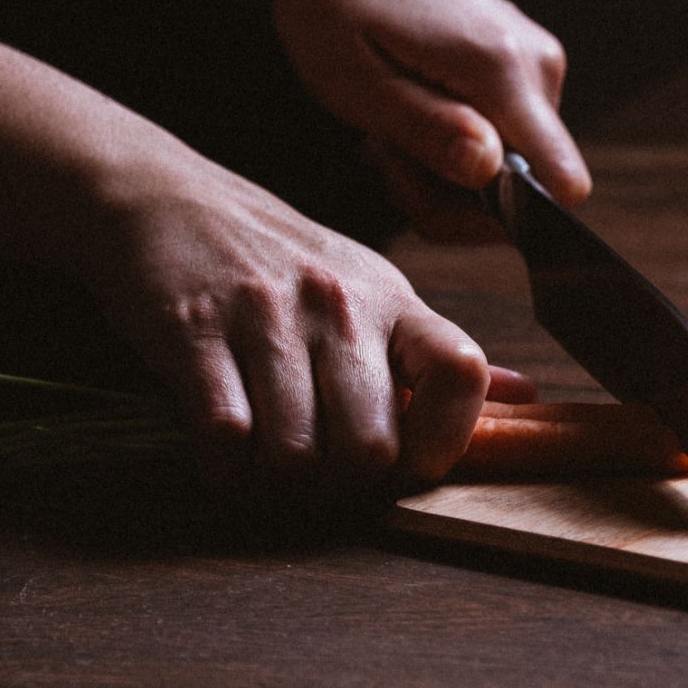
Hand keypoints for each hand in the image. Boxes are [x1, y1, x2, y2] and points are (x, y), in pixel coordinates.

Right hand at [85, 152, 495, 494]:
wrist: (163, 196)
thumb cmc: (275, 259)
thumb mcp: (368, 290)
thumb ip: (433, 356)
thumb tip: (524, 397)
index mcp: (393, 300)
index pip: (462, 372)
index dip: (442, 442)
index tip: (403, 464)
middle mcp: (340, 305)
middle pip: (372, 445)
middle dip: (342, 490)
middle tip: (314, 485)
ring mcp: (267, 316)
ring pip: (297, 454)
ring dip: (278, 488)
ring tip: (265, 476)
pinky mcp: (192, 331)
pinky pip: (225, 435)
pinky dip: (224, 470)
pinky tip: (222, 458)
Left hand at [253, 0, 590, 238]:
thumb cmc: (331, 0)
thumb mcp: (350, 79)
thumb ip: (424, 129)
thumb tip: (492, 173)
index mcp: (500, 67)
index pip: (560, 181)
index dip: (498, 219)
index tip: (425, 195)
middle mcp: (538, 63)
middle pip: (529, 187)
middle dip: (452, 194)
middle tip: (383, 155)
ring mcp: (539, 59)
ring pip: (514, 165)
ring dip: (445, 168)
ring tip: (388, 126)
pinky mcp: (528, 61)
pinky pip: (509, 134)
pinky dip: (455, 140)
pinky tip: (410, 108)